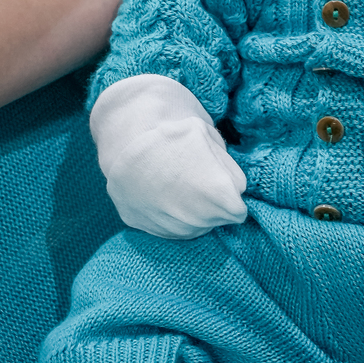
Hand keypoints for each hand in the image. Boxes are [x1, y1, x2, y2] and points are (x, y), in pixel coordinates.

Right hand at [90, 74, 246, 238]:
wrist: (125, 138)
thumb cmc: (175, 134)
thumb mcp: (213, 139)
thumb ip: (231, 172)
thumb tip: (234, 192)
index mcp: (219, 199)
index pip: (239, 211)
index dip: (231, 194)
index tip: (218, 179)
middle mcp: (195, 221)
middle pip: (215, 221)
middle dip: (213, 204)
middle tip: (195, 176)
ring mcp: (168, 228)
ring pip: (192, 227)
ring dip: (191, 211)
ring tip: (176, 182)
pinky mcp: (144, 227)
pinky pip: (167, 228)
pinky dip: (167, 214)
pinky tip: (160, 191)